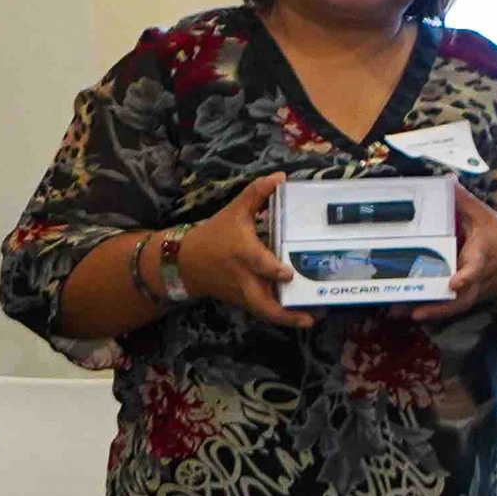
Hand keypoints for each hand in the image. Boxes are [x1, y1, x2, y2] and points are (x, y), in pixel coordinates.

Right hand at [181, 172, 309, 328]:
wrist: (184, 263)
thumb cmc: (215, 235)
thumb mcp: (234, 211)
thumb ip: (256, 194)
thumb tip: (281, 176)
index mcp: (242, 254)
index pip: (257, 263)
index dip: (272, 270)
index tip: (288, 273)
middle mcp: (244, 278)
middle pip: (261, 302)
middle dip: (284, 312)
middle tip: (311, 315)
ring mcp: (243, 293)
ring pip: (264, 312)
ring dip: (287, 318)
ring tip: (313, 319)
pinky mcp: (244, 301)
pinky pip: (262, 311)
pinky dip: (280, 316)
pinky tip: (303, 316)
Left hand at [417, 182, 496, 321]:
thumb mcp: (485, 216)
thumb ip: (464, 200)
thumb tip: (445, 179)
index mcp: (483, 256)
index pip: (476, 268)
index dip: (466, 277)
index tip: (452, 285)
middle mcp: (479, 278)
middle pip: (461, 300)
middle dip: (439, 308)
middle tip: (413, 311)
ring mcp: (474, 291)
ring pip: (454, 307)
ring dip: (429, 312)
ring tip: (401, 312)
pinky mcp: (469, 297)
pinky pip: (451, 306)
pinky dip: (431, 309)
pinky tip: (406, 310)